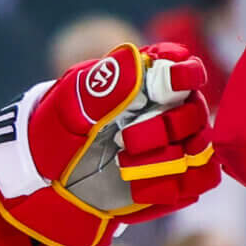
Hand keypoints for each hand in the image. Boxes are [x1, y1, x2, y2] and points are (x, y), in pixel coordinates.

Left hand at [0, 41, 219, 245]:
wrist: (45, 183)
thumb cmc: (55, 135)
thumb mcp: (69, 106)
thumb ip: (105, 86)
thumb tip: (138, 58)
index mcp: (142, 85)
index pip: (182, 69)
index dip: (186, 73)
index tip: (175, 81)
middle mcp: (164, 113)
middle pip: (195, 112)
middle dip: (166, 126)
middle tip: (126, 139)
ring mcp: (171, 148)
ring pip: (200, 150)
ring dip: (167, 160)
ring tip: (126, 167)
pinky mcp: (173, 182)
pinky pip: (198, 182)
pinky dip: (172, 186)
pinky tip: (136, 187)